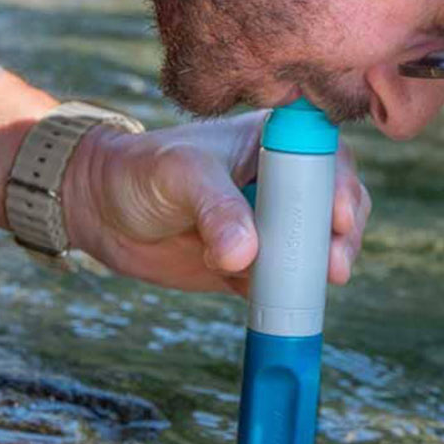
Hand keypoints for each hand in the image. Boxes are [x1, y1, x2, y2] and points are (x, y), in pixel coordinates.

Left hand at [61, 111, 371, 295]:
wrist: (100, 210)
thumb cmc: (141, 171)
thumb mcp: (180, 177)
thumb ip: (216, 209)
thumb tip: (246, 253)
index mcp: (274, 140)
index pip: (324, 154)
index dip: (340, 183)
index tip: (339, 216)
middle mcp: (282, 180)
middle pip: (335, 204)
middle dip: (342, 236)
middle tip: (334, 267)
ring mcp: (272, 223)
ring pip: (316, 247)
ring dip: (318, 270)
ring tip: (309, 289)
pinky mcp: (256, 263)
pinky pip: (284, 281)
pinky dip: (287, 294)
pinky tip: (277, 303)